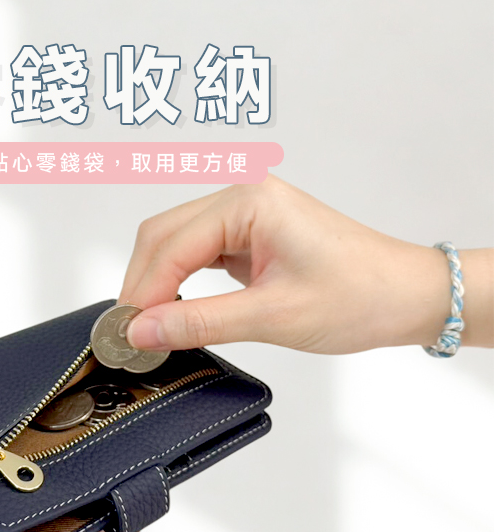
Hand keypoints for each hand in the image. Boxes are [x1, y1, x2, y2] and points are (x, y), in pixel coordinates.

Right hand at [121, 175, 493, 353]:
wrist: (406, 295)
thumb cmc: (359, 296)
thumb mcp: (272, 316)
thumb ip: (199, 322)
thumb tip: (142, 331)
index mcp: (249, 201)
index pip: (170, 246)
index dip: (142, 293)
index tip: (126, 335)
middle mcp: (243, 197)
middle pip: (163, 234)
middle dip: (141, 284)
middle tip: (130, 333)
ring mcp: (246, 213)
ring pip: (175, 242)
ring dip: (156, 281)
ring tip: (147, 325)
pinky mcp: (250, 234)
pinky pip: (197, 252)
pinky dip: (178, 280)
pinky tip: (173, 308)